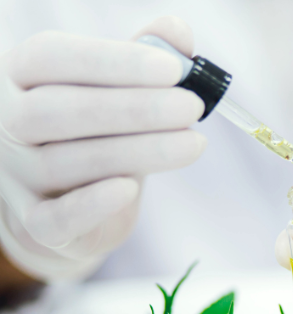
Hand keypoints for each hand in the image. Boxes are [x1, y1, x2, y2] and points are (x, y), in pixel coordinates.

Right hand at [0, 16, 205, 280]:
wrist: (78, 201)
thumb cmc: (100, 130)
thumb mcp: (120, 88)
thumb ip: (146, 56)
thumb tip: (177, 30)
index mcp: (22, 75)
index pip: (53, 57)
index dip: (115, 61)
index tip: (174, 68)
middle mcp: (8, 122)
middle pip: (59, 110)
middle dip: (134, 108)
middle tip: (191, 108)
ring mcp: (15, 176)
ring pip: (67, 161)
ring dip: (138, 151)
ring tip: (193, 143)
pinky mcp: (35, 224)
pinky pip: (55, 219)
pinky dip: (92, 205)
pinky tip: (131, 188)